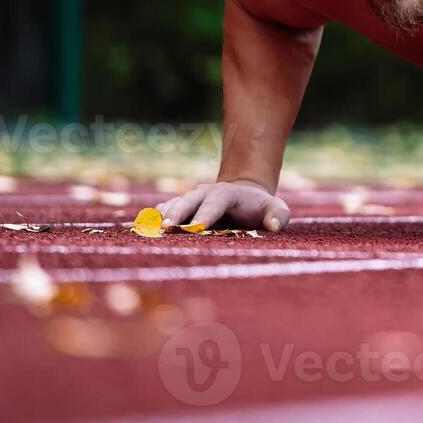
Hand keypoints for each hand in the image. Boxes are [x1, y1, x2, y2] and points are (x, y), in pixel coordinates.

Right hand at [156, 179, 290, 231]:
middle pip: (189, 201)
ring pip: (174, 205)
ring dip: (163, 216)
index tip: (198, 226)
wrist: (244, 196)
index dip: (207, 213)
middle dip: (178, 213)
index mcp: (227, 193)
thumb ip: (278, 215)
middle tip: (168, 228)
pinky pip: (166, 211)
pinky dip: (156, 218)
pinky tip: (144, 228)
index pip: (216, 202)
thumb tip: (273, 226)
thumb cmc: (261, 208)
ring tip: (152, 229)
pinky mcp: (181, 209)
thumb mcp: (275, 209)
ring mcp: (191, 199)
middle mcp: (204, 193)